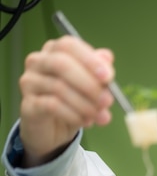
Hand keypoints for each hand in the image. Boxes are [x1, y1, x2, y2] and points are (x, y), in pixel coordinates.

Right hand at [18, 36, 115, 166]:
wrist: (55, 130)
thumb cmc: (75, 102)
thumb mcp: (93, 86)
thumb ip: (100, 72)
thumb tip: (107, 58)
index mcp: (55, 51)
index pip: (69, 45)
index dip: (90, 60)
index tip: (108, 77)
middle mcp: (38, 62)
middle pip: (62, 65)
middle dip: (89, 84)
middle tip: (107, 101)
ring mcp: (30, 82)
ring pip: (59, 87)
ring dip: (85, 104)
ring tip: (99, 116)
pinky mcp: (28, 104)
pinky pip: (52, 106)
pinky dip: (73, 115)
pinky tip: (85, 122)